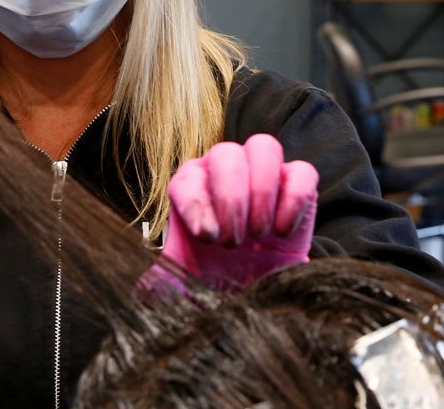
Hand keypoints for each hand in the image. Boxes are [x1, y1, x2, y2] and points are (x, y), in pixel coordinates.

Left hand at [153, 134, 318, 291]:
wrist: (255, 287)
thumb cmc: (215, 276)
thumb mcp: (185, 281)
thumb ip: (162, 283)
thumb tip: (141, 294)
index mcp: (191, 186)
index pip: (188, 179)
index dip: (196, 206)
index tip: (207, 239)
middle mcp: (224, 171)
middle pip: (226, 154)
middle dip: (231, 198)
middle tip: (234, 242)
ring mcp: (262, 172)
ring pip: (264, 148)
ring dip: (261, 190)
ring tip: (260, 234)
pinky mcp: (297, 184)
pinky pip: (302, 171)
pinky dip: (294, 198)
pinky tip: (282, 231)